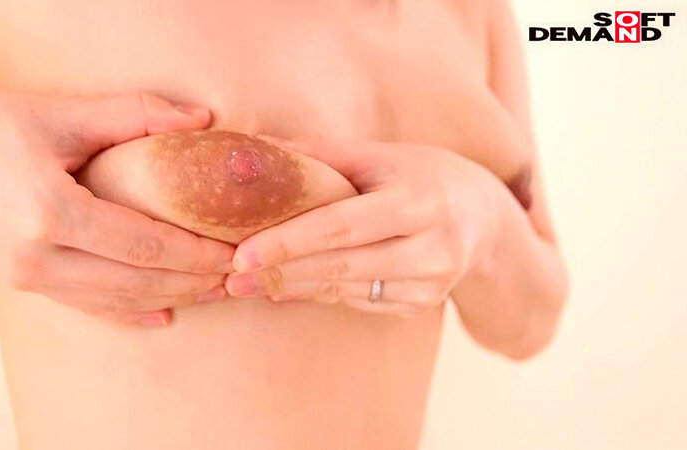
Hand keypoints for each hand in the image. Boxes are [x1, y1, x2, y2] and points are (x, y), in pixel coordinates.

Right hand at [0, 86, 232, 325]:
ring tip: (214, 291)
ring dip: (171, 297)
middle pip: (137, 280)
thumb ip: (135, 115)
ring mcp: (28, 277)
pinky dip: (126, 312)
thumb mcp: (59, 113)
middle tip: (239, 274)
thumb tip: (201, 119)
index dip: (197, 253)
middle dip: (194, 280)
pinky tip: (161, 315)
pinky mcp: (22, 282)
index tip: (236, 250)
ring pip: (115, 300)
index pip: (146, 245)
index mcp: (51, 213)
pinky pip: (85, 306)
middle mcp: (40, 256)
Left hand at [225, 136, 502, 317]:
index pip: (342, 226)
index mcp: (420, 202)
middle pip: (340, 266)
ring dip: (290, 288)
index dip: (289, 242)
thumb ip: (323, 154)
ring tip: (244, 284)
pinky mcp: (420, 306)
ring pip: (344, 291)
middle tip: (228, 276)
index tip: (242, 253)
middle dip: (279, 272)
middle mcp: (431, 249)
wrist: (485, 220)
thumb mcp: (384, 156)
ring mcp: (429, 285)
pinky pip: (356, 302)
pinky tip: (283, 288)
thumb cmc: (427, 176)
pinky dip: (316, 295)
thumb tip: (258, 149)